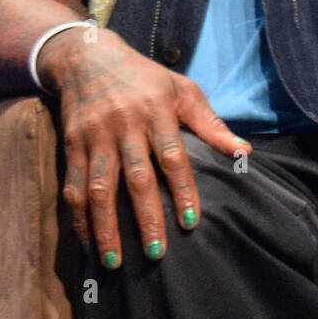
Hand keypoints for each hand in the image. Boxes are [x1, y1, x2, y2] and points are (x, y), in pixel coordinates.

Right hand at [39, 26, 248, 267]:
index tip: (191, 223)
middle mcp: (125, 124)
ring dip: (105, 226)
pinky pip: (74, 184)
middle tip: (156, 253)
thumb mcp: (183, 89)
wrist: (89, 58)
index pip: (172, 156)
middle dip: (146, 217)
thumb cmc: (146, 78)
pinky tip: (87, 240)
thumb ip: (211, 124)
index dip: (183, 190)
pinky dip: (78, 216)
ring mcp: (96, 135)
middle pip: (136, 177)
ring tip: (115, 260)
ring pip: (99, 187)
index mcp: (157, 110)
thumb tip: (245, 152)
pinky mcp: (72, 144)